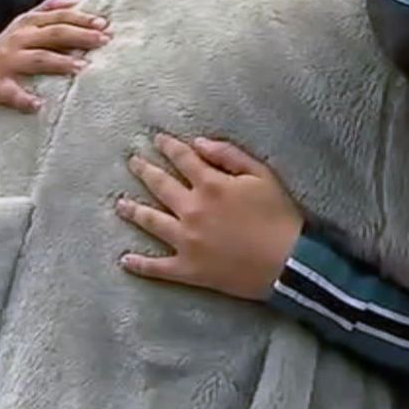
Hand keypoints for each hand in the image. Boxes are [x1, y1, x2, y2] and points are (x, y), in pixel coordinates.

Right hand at [0, 0, 110, 110]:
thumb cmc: (8, 46)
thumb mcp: (24, 22)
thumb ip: (47, 9)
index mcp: (29, 24)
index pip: (58, 18)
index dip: (81, 19)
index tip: (103, 24)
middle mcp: (20, 39)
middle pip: (53, 35)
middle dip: (79, 36)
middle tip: (103, 40)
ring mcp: (9, 62)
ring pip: (37, 59)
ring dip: (60, 62)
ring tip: (81, 67)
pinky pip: (13, 93)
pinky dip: (25, 99)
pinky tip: (38, 105)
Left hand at [116, 134, 302, 300]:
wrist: (289, 263)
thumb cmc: (279, 216)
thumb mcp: (262, 175)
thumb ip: (228, 155)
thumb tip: (198, 143)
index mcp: (210, 185)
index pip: (182, 158)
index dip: (168, 146)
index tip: (157, 139)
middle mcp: (191, 210)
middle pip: (160, 185)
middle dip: (144, 170)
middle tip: (132, 162)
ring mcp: (186, 241)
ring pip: (151, 222)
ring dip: (133, 211)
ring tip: (120, 204)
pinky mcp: (188, 269)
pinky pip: (157, 267)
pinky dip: (140, 264)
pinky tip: (125, 260)